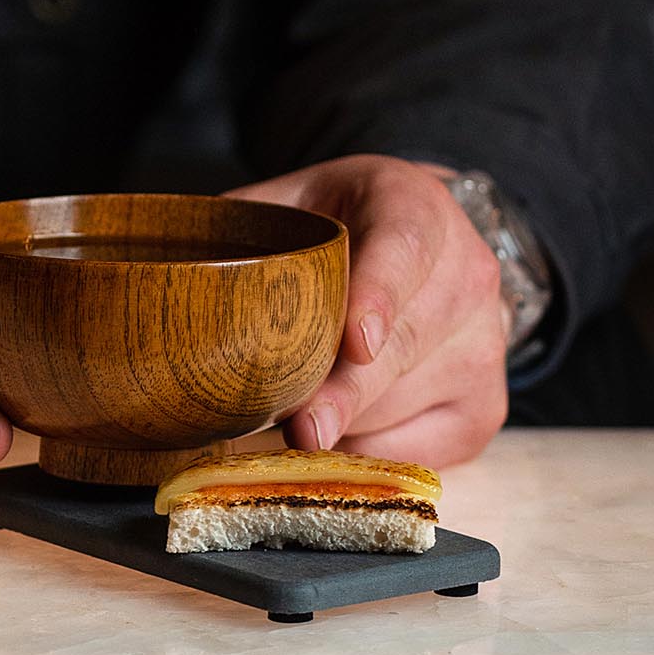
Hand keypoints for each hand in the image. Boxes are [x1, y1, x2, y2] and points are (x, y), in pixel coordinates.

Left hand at [226, 155, 508, 466]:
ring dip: (341, 423)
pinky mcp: (486, 407)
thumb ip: (241, 229)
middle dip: (343, 394)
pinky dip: (366, 451)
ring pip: (403, 405)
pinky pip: (420, 450)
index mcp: (415, 206)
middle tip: (295, 427)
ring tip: (292, 419)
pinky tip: (334, 435)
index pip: (403, 250)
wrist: (424, 243)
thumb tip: (167, 280)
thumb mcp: (293, 202)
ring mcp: (487, 345)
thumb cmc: (341, 226)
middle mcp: (467, 274)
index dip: (378, 298)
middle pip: (402, 348)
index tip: (355, 342)